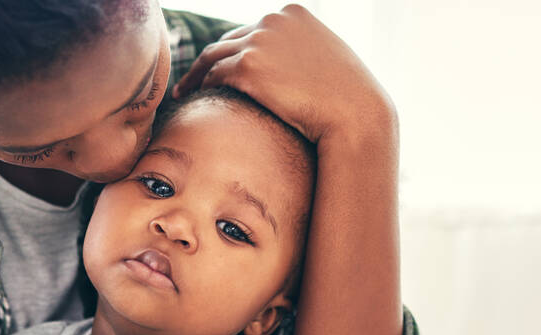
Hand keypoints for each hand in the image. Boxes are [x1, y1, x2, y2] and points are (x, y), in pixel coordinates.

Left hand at [173, 4, 395, 143]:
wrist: (355, 114)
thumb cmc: (348, 97)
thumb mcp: (329, 59)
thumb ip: (304, 52)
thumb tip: (287, 67)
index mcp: (293, 13)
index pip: (254, 29)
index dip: (238, 49)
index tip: (224, 66)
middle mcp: (273, 20)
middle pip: (230, 39)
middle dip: (214, 59)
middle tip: (197, 79)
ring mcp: (259, 41)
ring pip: (213, 55)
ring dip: (197, 73)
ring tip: (185, 90)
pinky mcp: (247, 66)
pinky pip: (214, 74)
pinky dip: (202, 85)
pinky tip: (196, 98)